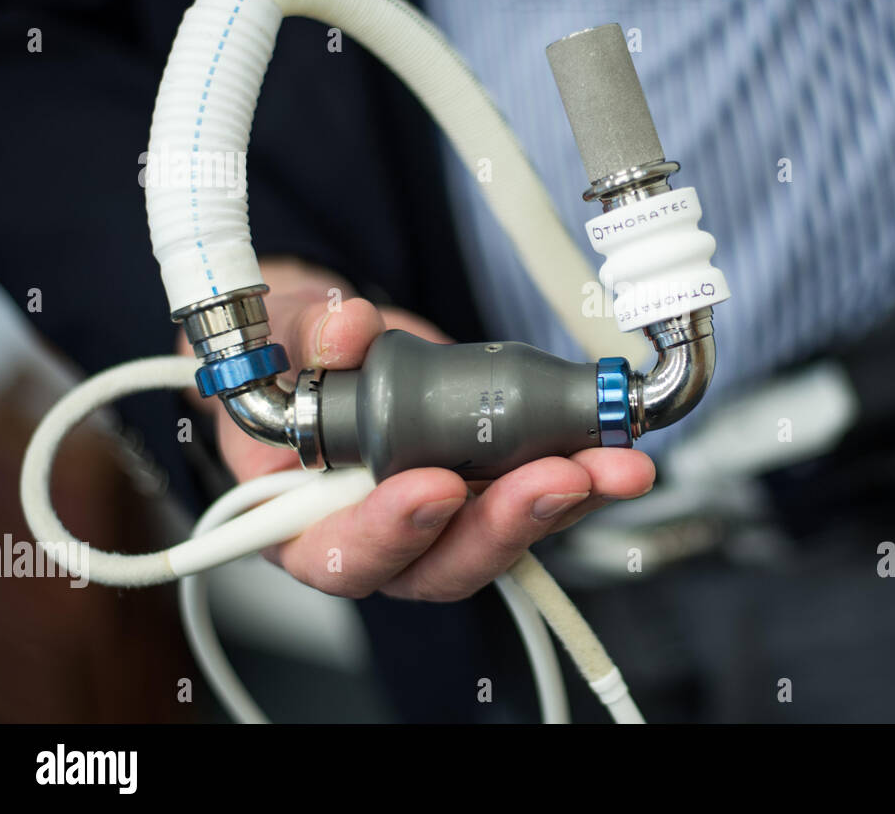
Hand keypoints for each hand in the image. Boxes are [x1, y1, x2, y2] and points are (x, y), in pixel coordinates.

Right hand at [181, 257, 654, 600]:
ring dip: (563, 505)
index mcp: (302, 525)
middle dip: (506, 524)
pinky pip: (536, 506)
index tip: (439, 487)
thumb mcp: (281, 337)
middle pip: (443, 564)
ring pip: (501, 540)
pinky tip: (614, 458)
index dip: (393, 532)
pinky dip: (580, 484)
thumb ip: (306, 334)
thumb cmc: (294, 366)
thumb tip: (345, 330)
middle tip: (558, 478)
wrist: (336, 352)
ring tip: (612, 466)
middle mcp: (379, 541)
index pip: (344, 555)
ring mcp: (440, 525)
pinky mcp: (488, 498)